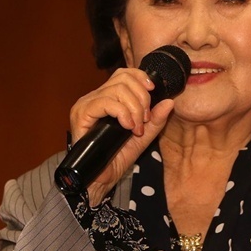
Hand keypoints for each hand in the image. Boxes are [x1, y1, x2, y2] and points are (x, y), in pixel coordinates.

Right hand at [69, 68, 173, 205]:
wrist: (102, 177)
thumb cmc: (119, 156)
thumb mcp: (144, 136)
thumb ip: (157, 119)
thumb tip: (169, 101)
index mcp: (109, 98)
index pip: (125, 73)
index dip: (141, 78)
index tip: (153, 92)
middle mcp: (96, 97)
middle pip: (124, 78)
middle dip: (142, 98)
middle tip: (144, 119)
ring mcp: (87, 104)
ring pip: (118, 89)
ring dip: (134, 108)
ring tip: (136, 127)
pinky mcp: (80, 114)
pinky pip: (106, 102)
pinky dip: (122, 113)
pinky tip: (128, 126)